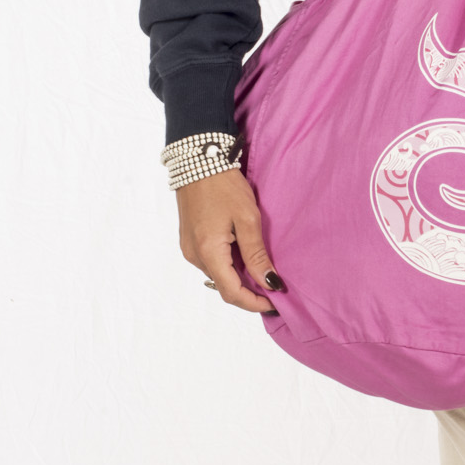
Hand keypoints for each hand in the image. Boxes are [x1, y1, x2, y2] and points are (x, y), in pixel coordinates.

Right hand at [176, 167, 284, 313]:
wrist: (198, 161)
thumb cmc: (224, 185)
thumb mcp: (247, 219)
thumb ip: (257, 254)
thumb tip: (270, 282)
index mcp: (208, 252)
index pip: (232, 292)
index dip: (254, 303)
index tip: (275, 303)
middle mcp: (194, 255)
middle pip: (224, 287)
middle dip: (249, 292)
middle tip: (274, 288)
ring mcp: (189, 249)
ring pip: (218, 275)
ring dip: (240, 278)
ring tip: (263, 271)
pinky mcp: (189, 241)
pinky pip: (211, 262)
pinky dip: (229, 266)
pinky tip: (245, 257)